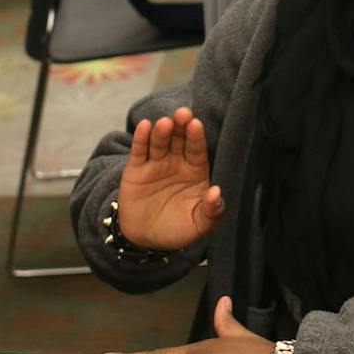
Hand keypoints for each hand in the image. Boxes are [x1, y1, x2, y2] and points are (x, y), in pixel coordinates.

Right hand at [114, 107, 223, 251]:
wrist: (145, 240)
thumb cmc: (177, 230)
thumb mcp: (199, 225)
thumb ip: (211, 211)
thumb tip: (217, 192)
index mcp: (195, 171)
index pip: (197, 149)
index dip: (196, 137)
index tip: (196, 124)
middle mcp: (176, 162)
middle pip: (179, 139)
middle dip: (181, 125)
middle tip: (183, 113)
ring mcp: (156, 163)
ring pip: (160, 142)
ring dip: (162, 131)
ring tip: (165, 123)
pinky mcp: (136, 168)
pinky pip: (139, 150)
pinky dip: (141, 138)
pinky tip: (144, 126)